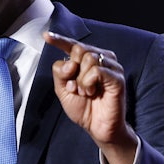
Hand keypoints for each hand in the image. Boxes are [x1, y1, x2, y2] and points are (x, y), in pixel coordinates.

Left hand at [43, 31, 137, 163]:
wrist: (97, 127)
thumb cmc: (83, 108)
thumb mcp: (63, 90)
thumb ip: (60, 73)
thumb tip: (70, 63)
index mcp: (88, 60)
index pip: (73, 45)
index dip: (59, 40)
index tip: (45, 36)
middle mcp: (102, 59)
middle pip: (80, 49)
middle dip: (73, 71)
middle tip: (77, 88)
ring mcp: (112, 67)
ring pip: (88, 58)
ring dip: (81, 80)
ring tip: (87, 92)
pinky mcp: (117, 77)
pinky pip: (97, 70)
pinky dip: (88, 82)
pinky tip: (92, 92)